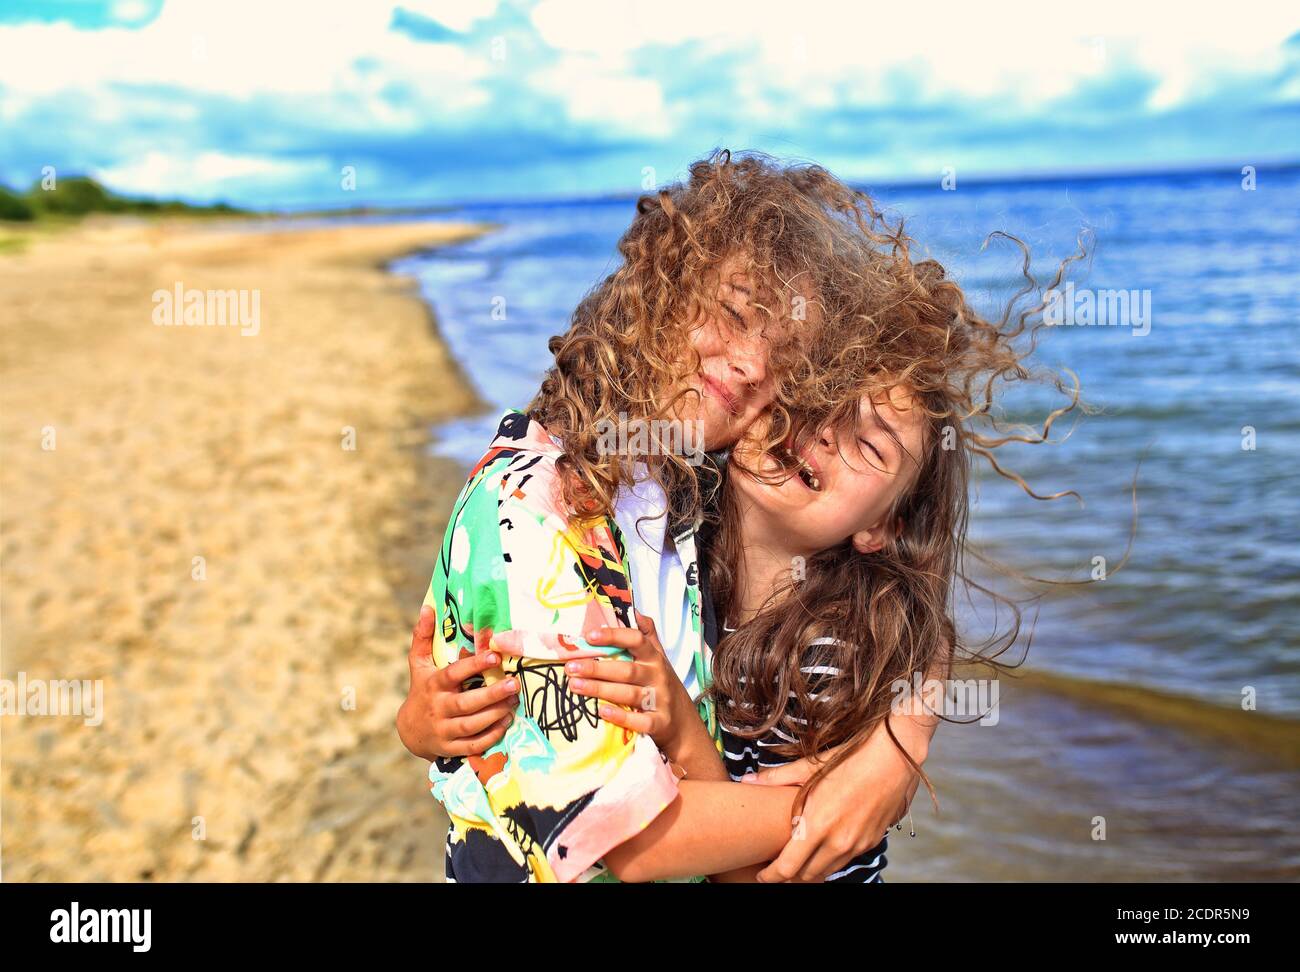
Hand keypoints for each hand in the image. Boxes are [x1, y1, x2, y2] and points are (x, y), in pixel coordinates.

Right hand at [396, 605, 520, 760]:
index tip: (493, 655)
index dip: (473, 665)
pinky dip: (491, 735)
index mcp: (434, 684)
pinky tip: (506, 722)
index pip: (454, 674)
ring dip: (495, 715)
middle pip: (466, 704)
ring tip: (514, 702)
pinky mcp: (450, 748)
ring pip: (472, 725)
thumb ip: (423, 636)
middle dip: (492, 694)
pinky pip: (473, 744)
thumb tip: (428, 607)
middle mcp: (439, 708)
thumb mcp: (419, 663)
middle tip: (514, 684)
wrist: (410, 730)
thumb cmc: (422, 689)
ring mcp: (444, 730)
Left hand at [567, 611, 693, 752]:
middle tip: (571, 667)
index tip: (589, 636)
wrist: (685, 724)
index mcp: (655, 658)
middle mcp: (658, 676)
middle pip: (626, 670)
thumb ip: (647, 635)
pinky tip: (601, 711)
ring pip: (629, 694)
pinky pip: (640, 721)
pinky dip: (621, 716)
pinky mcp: (659, 723)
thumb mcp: (660, 658)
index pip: (636, 640)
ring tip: (574, 686)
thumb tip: (634, 610)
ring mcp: (660, 700)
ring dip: (600, 690)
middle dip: (597, 668)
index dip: (614, 636)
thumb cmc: (663, 686)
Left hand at [742, 718, 925, 881]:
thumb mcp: (809, 766)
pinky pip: (845, 859)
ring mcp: (857, 844)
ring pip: (826, 871)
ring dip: (810, 868)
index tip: (761, 874)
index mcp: (818, 825)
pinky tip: (824, 844)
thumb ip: (776, 778)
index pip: (788, 867)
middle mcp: (838, 841)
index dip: (771, 876)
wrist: (894, 757)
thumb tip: (747, 780)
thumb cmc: (850, 758)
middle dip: (789, 874)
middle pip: (806, 875)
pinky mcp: (871, 841)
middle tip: (776, 865)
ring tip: (798, 856)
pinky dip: (830, 859)